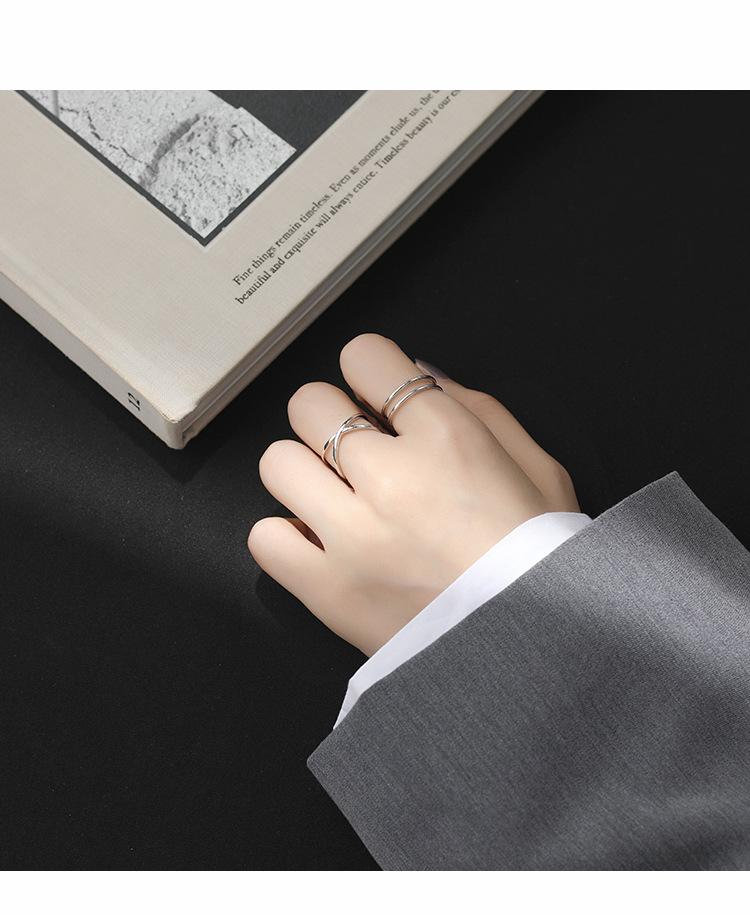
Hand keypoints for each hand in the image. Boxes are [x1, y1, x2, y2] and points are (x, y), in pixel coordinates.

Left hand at [248, 334, 578, 655]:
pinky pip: (264, 537)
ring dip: (304, 472)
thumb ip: (478, 407)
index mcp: (446, 439)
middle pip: (309, 403)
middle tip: (357, 448)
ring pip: (277, 462)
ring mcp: (352, 537)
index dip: (368, 370)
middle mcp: (391, 479)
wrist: (536, 650)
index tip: (377, 396)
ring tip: (337, 497)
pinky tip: (322, 543)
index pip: (365, 357)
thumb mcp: (539, 467)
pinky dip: (287, 536)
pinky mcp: (327, 592)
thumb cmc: (544, 558)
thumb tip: (417, 369)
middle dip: (332, 416)